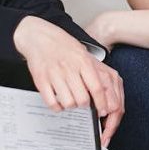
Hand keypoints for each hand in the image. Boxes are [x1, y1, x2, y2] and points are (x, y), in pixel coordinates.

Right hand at [14, 16, 123, 145]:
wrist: (42, 38)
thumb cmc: (65, 46)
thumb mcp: (84, 54)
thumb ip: (93, 70)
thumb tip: (104, 90)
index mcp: (83, 61)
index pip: (97, 87)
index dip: (102, 102)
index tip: (103, 111)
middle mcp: (70, 69)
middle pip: (82, 99)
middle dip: (85, 105)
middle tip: (84, 102)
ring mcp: (55, 75)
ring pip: (68, 103)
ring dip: (71, 105)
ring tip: (71, 99)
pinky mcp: (42, 81)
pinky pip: (52, 103)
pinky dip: (57, 107)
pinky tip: (59, 101)